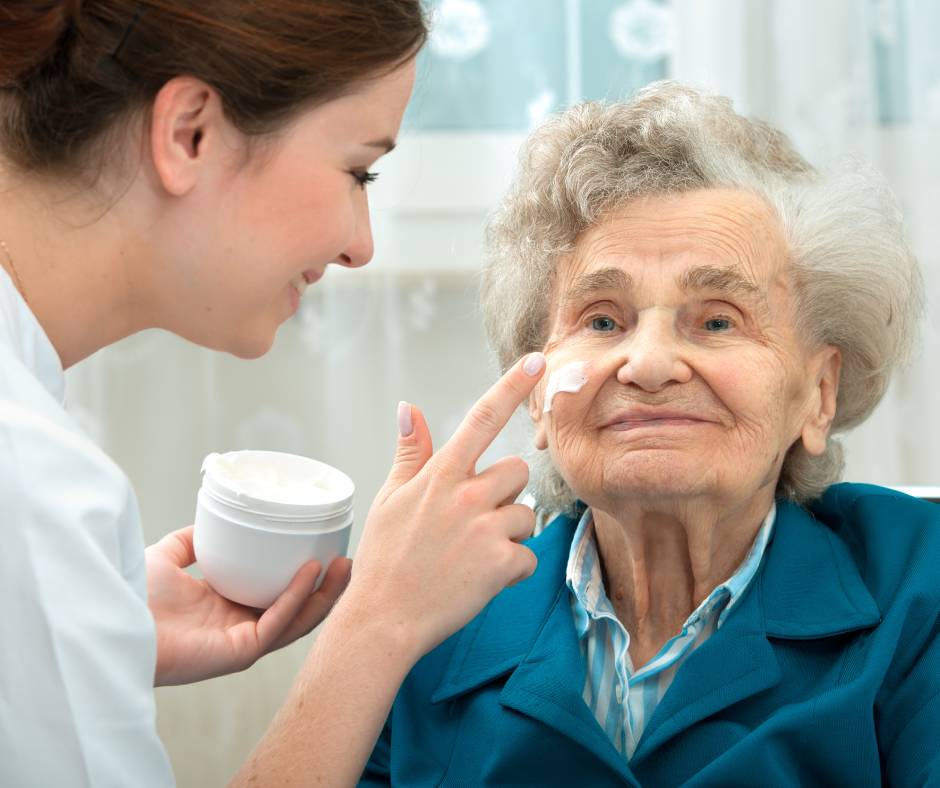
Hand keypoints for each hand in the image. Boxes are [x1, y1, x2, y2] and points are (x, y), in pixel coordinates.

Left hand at [146, 526, 351, 685]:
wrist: (114, 616)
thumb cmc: (133, 594)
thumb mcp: (167, 556)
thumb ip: (189, 542)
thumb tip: (211, 524)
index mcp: (226, 609)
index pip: (276, 597)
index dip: (302, 579)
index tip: (323, 552)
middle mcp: (239, 627)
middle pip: (296, 610)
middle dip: (325, 588)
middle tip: (346, 559)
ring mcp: (242, 642)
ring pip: (297, 620)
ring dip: (323, 595)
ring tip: (344, 566)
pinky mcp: (239, 652)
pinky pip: (276, 623)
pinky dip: (295, 598)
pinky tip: (310, 573)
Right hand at [340, 352, 546, 660]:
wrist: (383, 620)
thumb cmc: (384, 559)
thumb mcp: (389, 498)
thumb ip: (411, 452)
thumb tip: (409, 407)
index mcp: (440, 474)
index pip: (481, 418)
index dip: (512, 385)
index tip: (537, 359)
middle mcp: (466, 494)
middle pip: (517, 471)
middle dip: (504, 494)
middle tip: (472, 522)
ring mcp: (486, 529)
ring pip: (525, 515)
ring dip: (508, 534)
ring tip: (471, 555)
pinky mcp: (502, 564)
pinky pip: (528, 556)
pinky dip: (512, 570)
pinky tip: (481, 579)